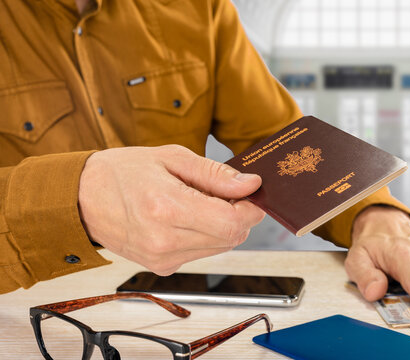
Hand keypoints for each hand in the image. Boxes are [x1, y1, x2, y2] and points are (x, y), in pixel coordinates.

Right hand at [78, 145, 264, 274]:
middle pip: (231, 238)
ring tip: (202, 202)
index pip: (232, 222)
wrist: (82, 197)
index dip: (251, 208)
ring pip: (219, 248)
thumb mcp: (172, 157)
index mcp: (167, 208)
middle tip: (227, 193)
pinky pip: (201, 253)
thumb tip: (250, 184)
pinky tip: (188, 218)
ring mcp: (161, 258)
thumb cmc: (123, 171)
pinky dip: (206, 236)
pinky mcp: (161, 267)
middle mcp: (164, 240)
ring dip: (223, 226)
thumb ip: (215, 174)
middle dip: (239, 215)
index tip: (252, 193)